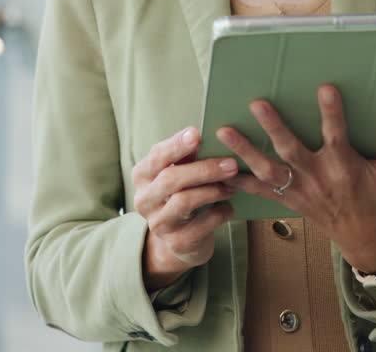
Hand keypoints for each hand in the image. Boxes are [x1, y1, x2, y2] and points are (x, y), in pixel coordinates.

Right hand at [132, 126, 239, 290]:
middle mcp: (144, 199)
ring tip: (232, 185)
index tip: (197, 133)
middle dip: (203, 169)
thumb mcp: (180, 173)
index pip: (157, 156)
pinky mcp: (176, 243)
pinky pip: (201, 225)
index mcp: (142, 175)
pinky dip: (219, 213)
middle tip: (231, 163)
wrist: (181, 239)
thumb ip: (188, 157)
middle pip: (170, 179)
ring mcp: (159, 223)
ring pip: (184, 201)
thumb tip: (209, 135)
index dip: (177, 145)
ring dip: (213, 190)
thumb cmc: (183, 195)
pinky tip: (229, 207)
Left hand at [217, 85, 375, 274]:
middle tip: (256, 104)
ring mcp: (301, 191)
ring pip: (268, 170)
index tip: (325, 88)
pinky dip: (240, 182)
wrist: (370, 242)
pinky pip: (261, 192)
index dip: (332, 113)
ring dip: (245, 151)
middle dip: (274, 127)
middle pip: (291, 150)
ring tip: (223, 131)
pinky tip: (218, 171)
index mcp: (345, 168)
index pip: (337, 136)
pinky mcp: (290, 201)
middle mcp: (318, 178)